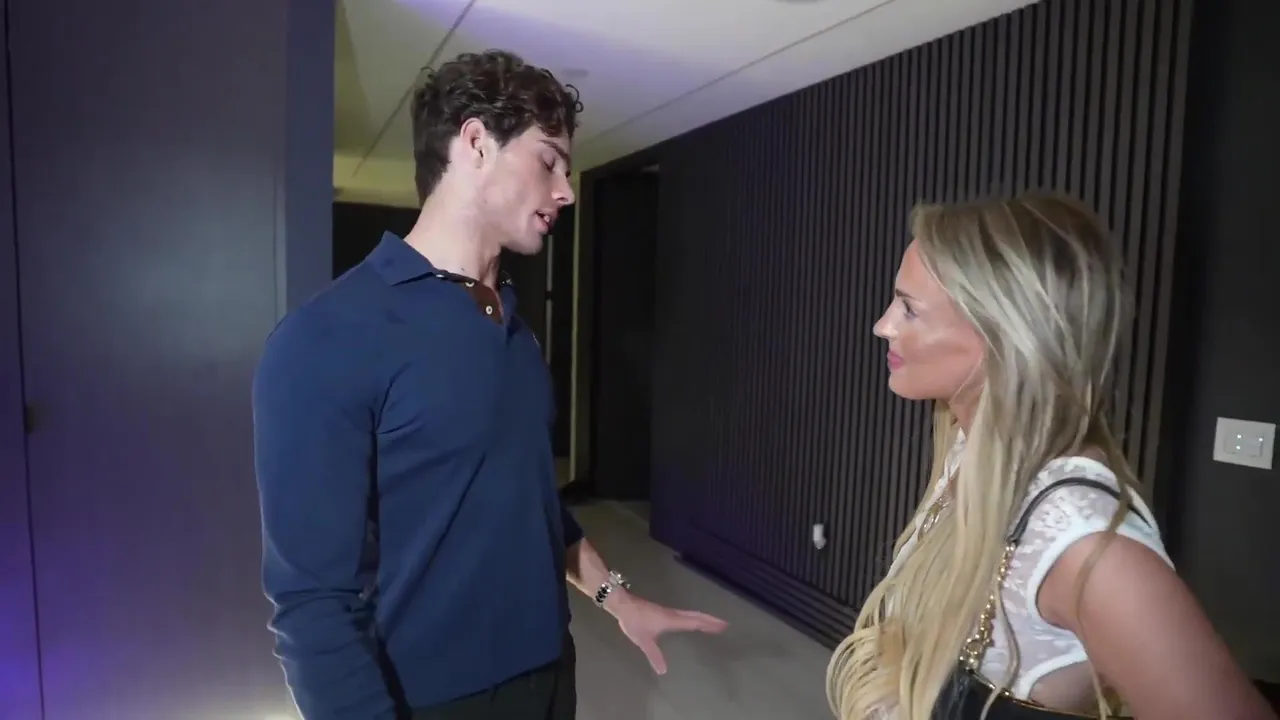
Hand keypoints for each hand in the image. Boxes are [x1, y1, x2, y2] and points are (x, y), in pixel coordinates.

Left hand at [607, 591, 727, 673]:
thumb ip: (654, 655)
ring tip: (712, 623)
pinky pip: (684, 614)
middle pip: (696, 616)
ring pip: (690, 614)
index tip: (723, 626)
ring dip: (703, 618)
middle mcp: (673, 615)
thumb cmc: (634, 621)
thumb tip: (664, 671)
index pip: (695, 622)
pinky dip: (693, 617)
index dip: (709, 624)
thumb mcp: (644, 641)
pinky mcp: (663, 612)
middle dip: (710, 620)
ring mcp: (668, 612)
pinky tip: (690, 621)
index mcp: (672, 620)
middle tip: (724, 624)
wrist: (622, 604)